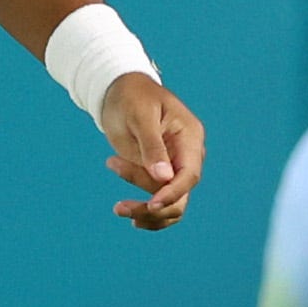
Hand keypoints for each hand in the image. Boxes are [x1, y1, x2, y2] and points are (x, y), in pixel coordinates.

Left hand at [97, 72, 204, 230]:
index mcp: (189, 137)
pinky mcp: (161, 175)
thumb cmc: (131, 97)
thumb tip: (164, 177)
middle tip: (119, 207)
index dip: (173, 193)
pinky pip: (162, 202)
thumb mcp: (140, 116)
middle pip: (181, 194)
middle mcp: (187, 155)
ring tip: (118, 207)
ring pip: (172, 204)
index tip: (151, 205)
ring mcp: (176, 167)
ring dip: (146, 211)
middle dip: (153, 207)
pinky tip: (129, 215)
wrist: (120, 91)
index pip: (189, 174)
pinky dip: (148, 213)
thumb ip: (152, 146)